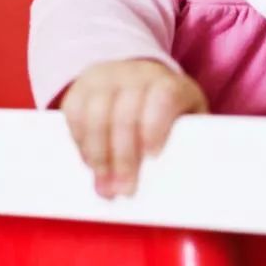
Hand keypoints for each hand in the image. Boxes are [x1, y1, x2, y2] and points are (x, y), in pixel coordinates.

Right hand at [60, 59, 207, 198]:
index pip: (162, 98)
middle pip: (125, 114)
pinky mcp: (82, 87)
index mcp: (169, 82)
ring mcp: (106, 78)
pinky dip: (80, 143)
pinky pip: (74, 114)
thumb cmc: (169, 108)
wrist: (140, 76)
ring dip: (99, 156)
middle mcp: (137, 75)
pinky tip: (90, 164)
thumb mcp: (187, 115)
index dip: (155, 127)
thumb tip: (191, 176)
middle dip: (123, 158)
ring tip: (104, 186)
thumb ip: (189, 138)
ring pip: (96, 115)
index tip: (153, 156)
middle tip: (124, 190)